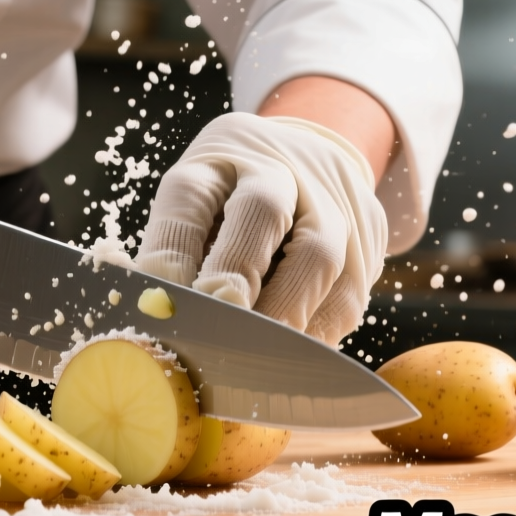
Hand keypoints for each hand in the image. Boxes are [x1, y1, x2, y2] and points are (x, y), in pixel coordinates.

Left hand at [136, 109, 386, 345]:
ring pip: (319, 255)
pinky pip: (347, 296)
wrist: (316, 156)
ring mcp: (332, 200)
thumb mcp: (196, 201)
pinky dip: (315, 333)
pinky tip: (290, 358)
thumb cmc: (235, 195)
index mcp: (220, 155)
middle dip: (236, 274)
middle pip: (262, 210)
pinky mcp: (368, 238)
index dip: (173, 252)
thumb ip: (173, 252)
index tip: (159, 306)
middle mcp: (278, 168)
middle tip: (214, 330)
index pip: (190, 196)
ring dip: (284, 314)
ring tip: (254, 360)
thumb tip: (146, 315)